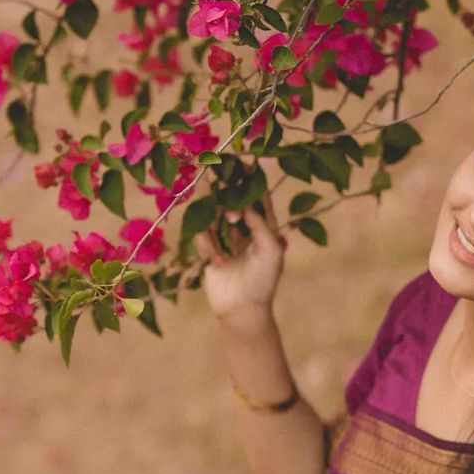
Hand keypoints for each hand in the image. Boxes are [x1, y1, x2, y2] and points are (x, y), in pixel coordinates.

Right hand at [197, 185, 287, 332]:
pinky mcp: (210, 251)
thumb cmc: (263, 281)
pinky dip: (207, 243)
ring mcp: (227, 240)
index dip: (252, 180)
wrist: (242, 310)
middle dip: (226, 193)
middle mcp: (246, 230)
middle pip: (233, 201)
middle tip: (218, 180)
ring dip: (214, 215)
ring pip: (214, 215)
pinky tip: (218, 261)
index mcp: (265, 228)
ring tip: (218, 214)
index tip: (244, 162)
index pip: (259, 198)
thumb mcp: (270, 250)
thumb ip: (260, 224)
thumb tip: (244, 204)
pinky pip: (203, 236)